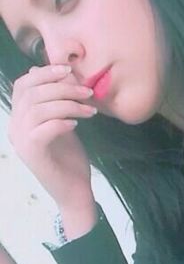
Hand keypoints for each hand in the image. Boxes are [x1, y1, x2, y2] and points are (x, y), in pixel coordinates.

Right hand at [7, 64, 97, 207]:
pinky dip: (61, 122)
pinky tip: (77, 124)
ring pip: (38, 109)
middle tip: (87, 91)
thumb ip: (56, 103)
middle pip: (31, 94)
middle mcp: (15, 128)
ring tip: (89, 109)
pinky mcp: (32, 153)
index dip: (44, 73)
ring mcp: (21, 141)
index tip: (69, 70)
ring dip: (67, 104)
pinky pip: (43, 129)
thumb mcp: (63, 124)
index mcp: (19, 118)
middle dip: (62, 87)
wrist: (75, 192)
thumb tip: (54, 74)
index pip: (22, 85)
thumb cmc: (70, 159)